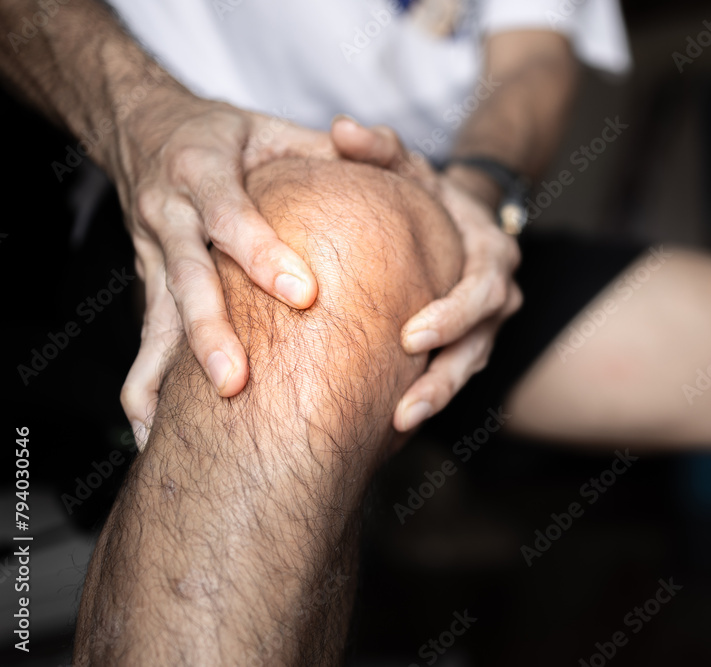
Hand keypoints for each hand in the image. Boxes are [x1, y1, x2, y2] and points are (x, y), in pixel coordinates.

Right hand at [118, 90, 335, 447]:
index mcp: (203, 170)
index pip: (234, 218)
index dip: (264, 256)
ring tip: (173, 434)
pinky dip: (145, 386)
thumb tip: (392, 171)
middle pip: (187, 280)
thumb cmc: (223, 131)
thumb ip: (324, 151)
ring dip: (168, 376)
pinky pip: (147, 338)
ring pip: (158, 318)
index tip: (305, 295)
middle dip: (210, 334)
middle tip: (236, 384)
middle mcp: (170, 213)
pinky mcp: (147, 282)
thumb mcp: (270, 128)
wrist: (139, 126)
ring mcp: (151, 252)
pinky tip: (152, 431)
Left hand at [331, 120, 522, 431]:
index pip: (483, 290)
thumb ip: (377, 147)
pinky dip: (428, 393)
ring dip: (437, 397)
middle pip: (481, 344)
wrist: (452, 215)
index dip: (452, 316)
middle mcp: (499, 295)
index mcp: (491, 254)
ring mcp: (488, 325)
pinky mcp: (468, 344)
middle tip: (405, 407)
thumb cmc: (424, 190)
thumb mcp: (405, 163)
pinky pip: (453, 373)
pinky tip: (388, 421)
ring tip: (397, 424)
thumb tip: (340, 129)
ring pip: (470, 368)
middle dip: (445, 376)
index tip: (411, 336)